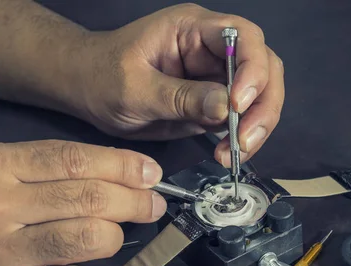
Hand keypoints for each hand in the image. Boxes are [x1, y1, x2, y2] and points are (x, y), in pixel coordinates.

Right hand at [0, 141, 166, 265]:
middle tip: (152, 203)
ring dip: (116, 235)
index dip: (124, 165)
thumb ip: (39, 167)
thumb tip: (108, 175)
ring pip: (89, 238)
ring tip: (116, 233)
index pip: (76, 159)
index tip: (150, 172)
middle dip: (136, 200)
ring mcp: (2, 254)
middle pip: (91, 197)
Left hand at [73, 3, 284, 166]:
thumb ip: (180, 97)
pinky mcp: (212, 102)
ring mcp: (214, 76)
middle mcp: (211, 49)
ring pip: (260, 96)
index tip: (238, 103)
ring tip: (234, 152)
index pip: (243, 37)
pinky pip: (240, 118)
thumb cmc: (101, 76)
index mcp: (192, 29)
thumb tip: (225, 108)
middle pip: (264, 67)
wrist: (86, 90)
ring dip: (255, 126)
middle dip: (262, 105)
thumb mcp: (134, 88)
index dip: (252, 69)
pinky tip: (227, 153)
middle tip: (245, 138)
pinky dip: (241, 138)